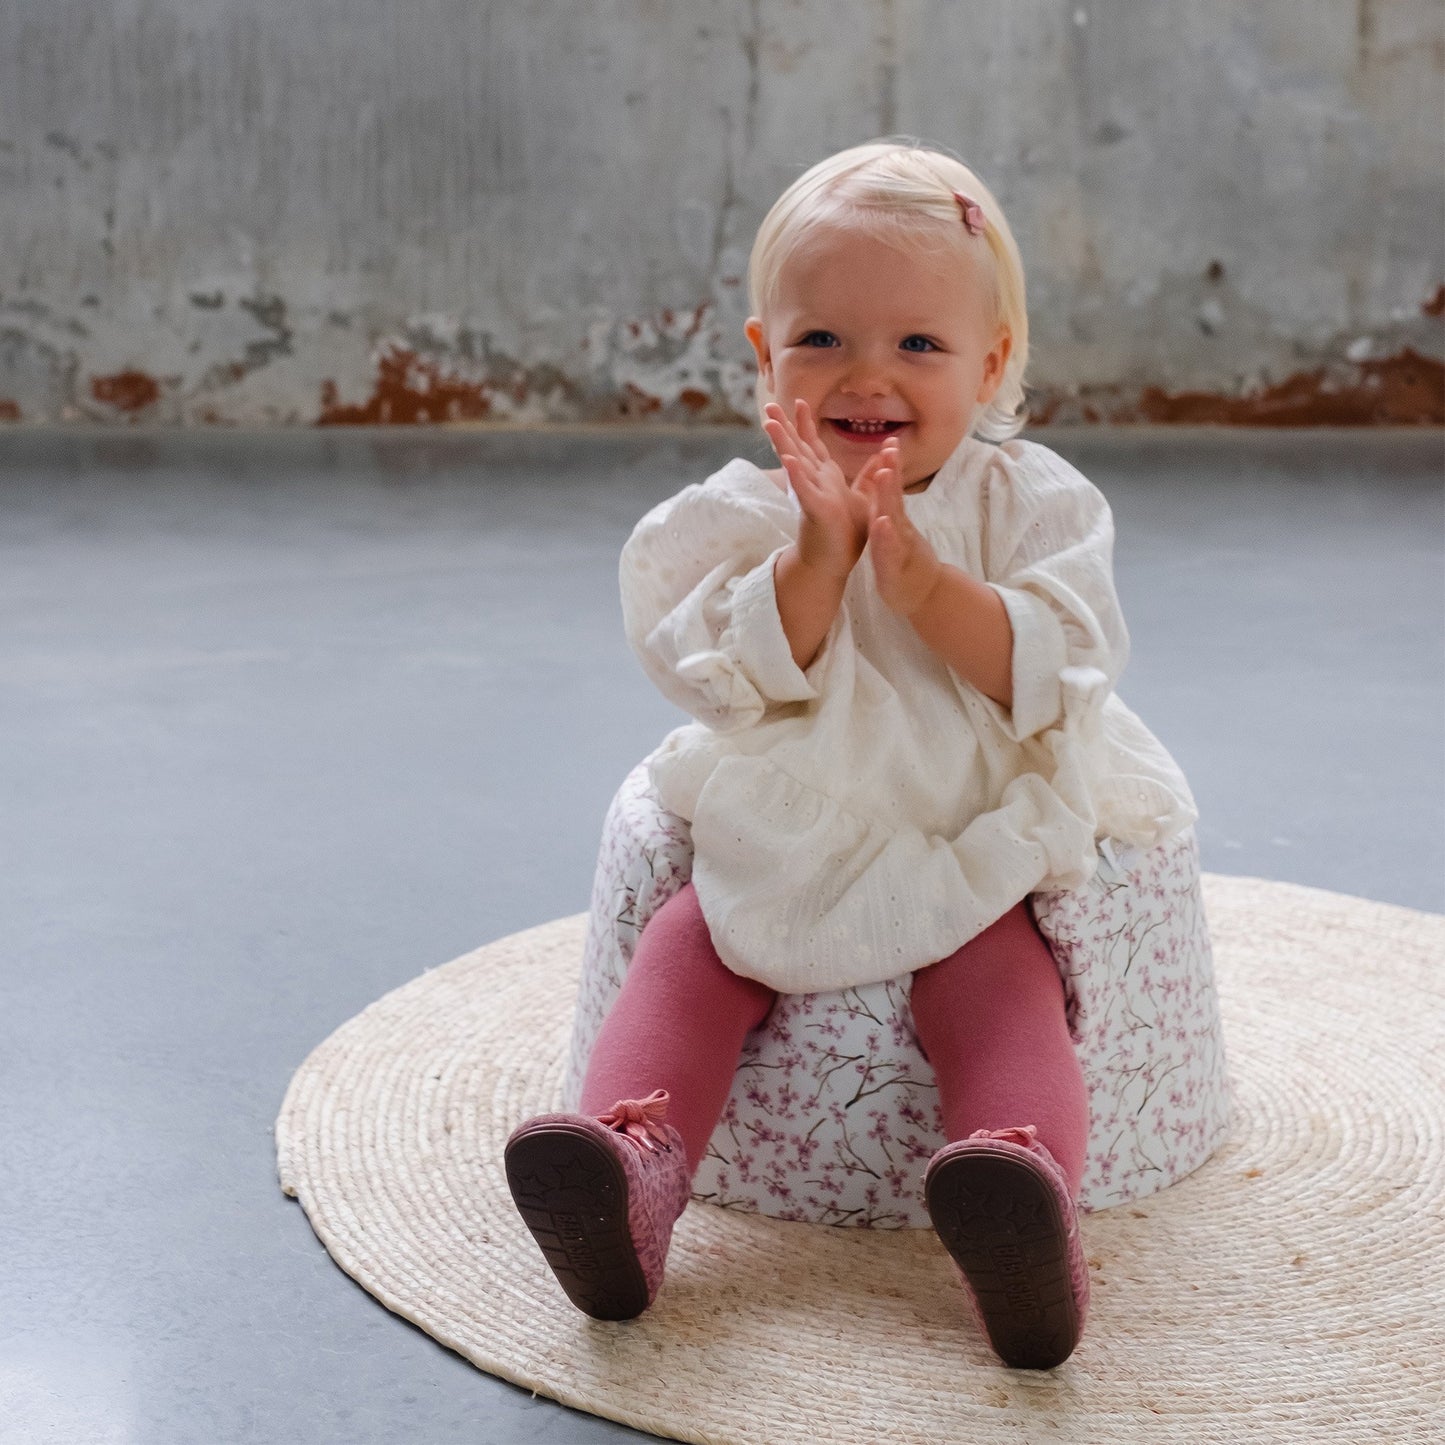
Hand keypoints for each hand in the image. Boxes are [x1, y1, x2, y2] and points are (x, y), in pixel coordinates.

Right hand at [762, 399, 892, 580]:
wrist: (835, 564)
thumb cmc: (847, 534)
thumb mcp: (864, 496)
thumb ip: (870, 473)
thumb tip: (885, 450)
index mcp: (825, 478)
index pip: (812, 445)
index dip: (804, 424)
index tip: (799, 402)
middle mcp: (815, 482)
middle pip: (796, 448)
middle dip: (783, 426)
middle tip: (769, 405)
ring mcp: (812, 495)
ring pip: (795, 463)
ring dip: (782, 442)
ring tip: (769, 423)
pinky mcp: (816, 510)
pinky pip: (804, 490)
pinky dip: (797, 475)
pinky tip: (789, 460)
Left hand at [859, 437, 944, 616]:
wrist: (923, 593)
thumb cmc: (905, 560)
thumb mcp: (895, 530)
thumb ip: (891, 507)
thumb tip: (886, 478)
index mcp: (894, 520)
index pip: (892, 490)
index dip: (889, 466)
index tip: (889, 441)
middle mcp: (899, 530)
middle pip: (894, 498)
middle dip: (891, 473)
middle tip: (890, 449)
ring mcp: (898, 548)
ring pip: (893, 520)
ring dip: (887, 497)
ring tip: (883, 475)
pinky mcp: (893, 568)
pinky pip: (888, 551)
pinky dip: (886, 537)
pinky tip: (882, 523)